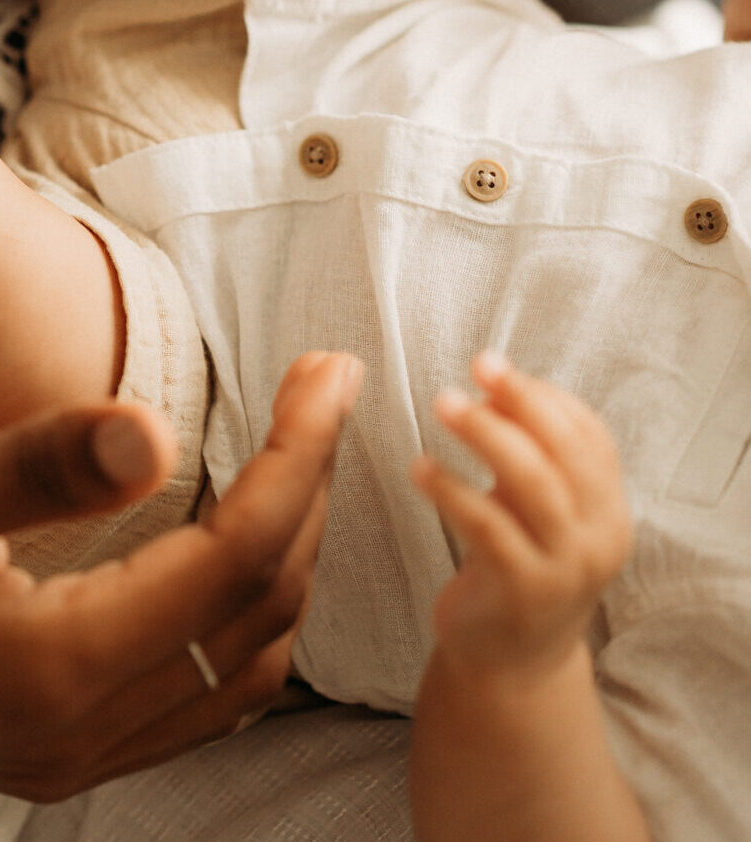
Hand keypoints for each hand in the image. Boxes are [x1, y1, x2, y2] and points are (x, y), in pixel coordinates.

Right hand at [0, 354, 361, 796]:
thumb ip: (34, 469)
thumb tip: (158, 431)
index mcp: (55, 667)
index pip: (233, 559)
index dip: (297, 458)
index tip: (325, 370)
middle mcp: (82, 731)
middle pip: (258, 612)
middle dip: (309, 493)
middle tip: (323, 388)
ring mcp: (70, 755)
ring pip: (243, 667)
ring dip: (286, 560)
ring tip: (292, 454)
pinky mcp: (52, 751)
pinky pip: (198, 698)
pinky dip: (242, 619)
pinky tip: (227, 551)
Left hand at [413, 355, 629, 681]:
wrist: (512, 663)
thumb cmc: (516, 562)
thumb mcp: (530, 506)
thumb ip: (525, 452)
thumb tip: (492, 384)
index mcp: (609, 509)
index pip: (590, 436)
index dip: (543, 396)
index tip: (492, 366)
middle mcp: (600, 538)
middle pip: (567, 453)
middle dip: (522, 401)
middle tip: (476, 366)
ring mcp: (567, 568)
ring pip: (534, 484)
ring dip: (486, 435)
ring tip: (442, 403)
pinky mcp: (524, 593)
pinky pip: (489, 528)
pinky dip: (452, 490)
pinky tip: (420, 468)